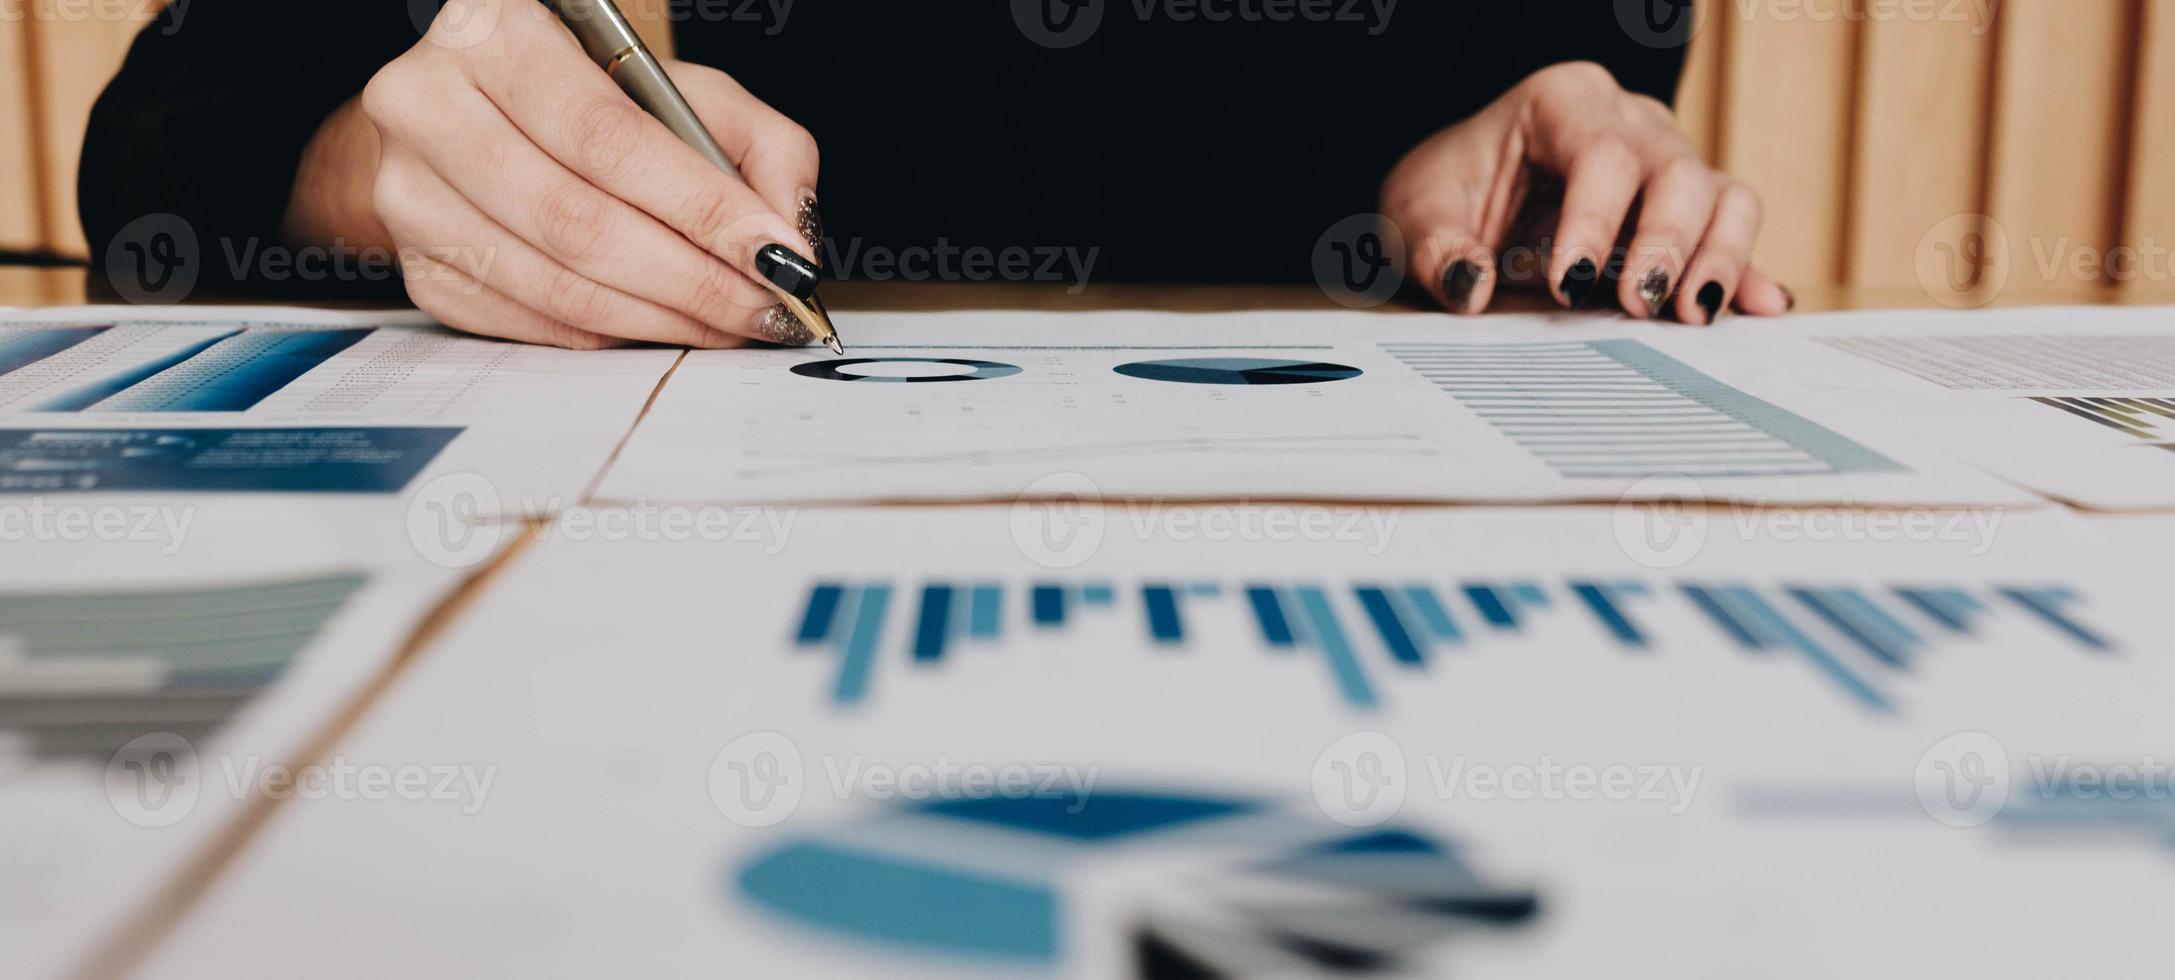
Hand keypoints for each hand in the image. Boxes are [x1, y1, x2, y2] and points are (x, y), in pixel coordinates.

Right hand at [282, 0, 822, 347]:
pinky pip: (533, 323)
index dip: (701, 207)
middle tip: (763, 306)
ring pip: (557, 285)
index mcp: (493, 35)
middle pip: (579, 222)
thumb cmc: (585, 97)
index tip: (774, 256)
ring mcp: (410, 195)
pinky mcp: (419, 268)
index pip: (608, 139)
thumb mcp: (678, 89)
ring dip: (663, 319)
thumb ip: (756, 144)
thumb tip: (786, 236)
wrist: (473, 117)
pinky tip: (663, 324)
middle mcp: (429, 108)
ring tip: (729, 322)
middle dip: (693, 280)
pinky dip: (613, 335)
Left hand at [1381, 61, 1791, 323]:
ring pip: (1723, 196)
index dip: (1593, 220)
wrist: (1461, 198)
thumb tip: (1470, 287)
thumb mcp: (1418, 215)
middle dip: (1666, 242)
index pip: (1601, 151)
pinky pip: (1732, 233)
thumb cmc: (1448, 192)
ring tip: (1693, 316)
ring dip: (1717, 257)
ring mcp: (1667, 163)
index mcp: (1564, 101)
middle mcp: (1630, 121)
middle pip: (1676, 171)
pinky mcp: (1687, 211)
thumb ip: (1438, 249)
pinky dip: (1744, 272)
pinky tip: (1755, 309)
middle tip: (1639, 305)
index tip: (1566, 285)